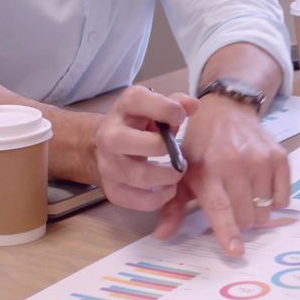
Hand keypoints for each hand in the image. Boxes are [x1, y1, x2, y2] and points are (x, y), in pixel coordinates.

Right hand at [94, 87, 197, 210]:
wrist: (112, 148)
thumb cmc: (143, 125)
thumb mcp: (157, 108)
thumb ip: (176, 104)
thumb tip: (192, 105)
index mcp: (124, 108)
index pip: (136, 100)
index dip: (162, 107)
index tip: (180, 117)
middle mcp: (109, 135)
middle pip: (124, 140)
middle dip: (158, 147)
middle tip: (179, 153)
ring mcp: (107, 164)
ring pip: (134, 175)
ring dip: (165, 177)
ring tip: (178, 173)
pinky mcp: (111, 189)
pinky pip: (134, 199)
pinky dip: (158, 198)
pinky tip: (169, 189)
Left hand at [153, 95, 290, 256]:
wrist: (226, 112)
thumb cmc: (201, 148)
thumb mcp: (183, 174)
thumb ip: (173, 207)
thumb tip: (163, 235)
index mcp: (208, 171)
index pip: (220, 208)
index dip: (228, 232)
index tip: (236, 251)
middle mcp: (236, 164)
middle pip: (247, 216)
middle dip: (241, 221)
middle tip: (233, 205)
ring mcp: (260, 160)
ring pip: (266, 209)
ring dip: (257, 210)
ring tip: (246, 193)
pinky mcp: (279, 157)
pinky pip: (283, 197)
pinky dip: (274, 200)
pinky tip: (262, 187)